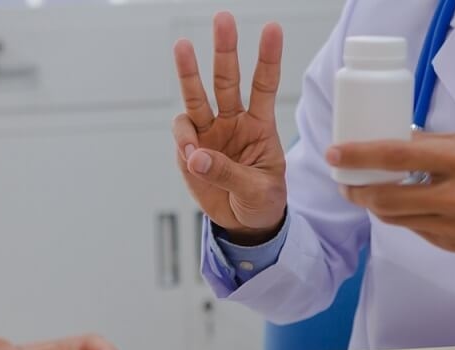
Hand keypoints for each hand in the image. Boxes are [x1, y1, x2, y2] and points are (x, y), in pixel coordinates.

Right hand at [172, 12, 286, 245]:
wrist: (245, 224)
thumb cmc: (262, 202)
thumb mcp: (257, 191)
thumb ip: (227, 173)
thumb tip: (195, 156)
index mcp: (260, 126)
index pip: (265, 85)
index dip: (268, 57)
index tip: (272, 29)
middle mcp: (233, 122)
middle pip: (227, 80)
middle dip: (225, 49)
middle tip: (223, 19)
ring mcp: (210, 134)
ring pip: (197, 97)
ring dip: (189, 71)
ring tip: (182, 47)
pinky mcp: (190, 151)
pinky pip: (182, 136)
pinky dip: (182, 141)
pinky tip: (190, 156)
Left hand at [328, 132, 454, 261]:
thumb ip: (436, 145)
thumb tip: (395, 141)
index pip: (399, 157)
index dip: (360, 156)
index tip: (334, 154)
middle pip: (385, 199)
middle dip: (356, 191)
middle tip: (344, 181)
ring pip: (395, 218)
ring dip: (375, 205)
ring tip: (369, 191)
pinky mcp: (454, 246)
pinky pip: (415, 229)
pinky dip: (405, 216)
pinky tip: (409, 204)